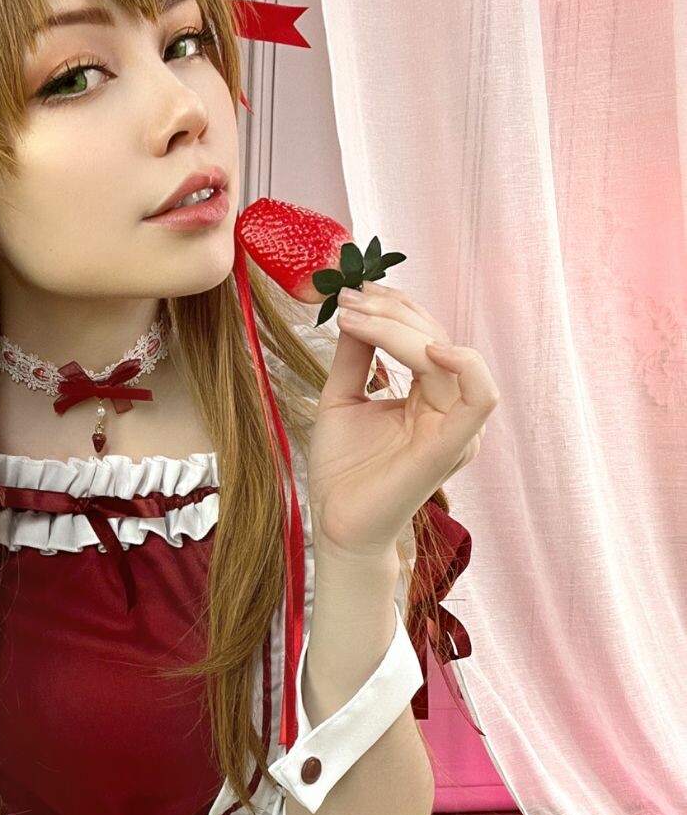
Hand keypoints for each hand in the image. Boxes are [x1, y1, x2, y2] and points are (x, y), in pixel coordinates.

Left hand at [307, 284, 499, 558]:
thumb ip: (356, 355)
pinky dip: (461, 364)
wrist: (335, 523)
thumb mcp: (342, 397)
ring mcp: (456, 427)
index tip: (349, 291)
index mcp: (433, 396)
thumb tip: (357, 306)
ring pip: (447, 355)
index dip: (391, 307)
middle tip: (348, 298)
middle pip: (435, 336)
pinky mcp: (451, 446)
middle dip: (391, 310)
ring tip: (357, 317)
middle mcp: (452, 408)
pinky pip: (478, 397)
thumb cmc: (343, 468)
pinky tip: (425, 347)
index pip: (425, 334)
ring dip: (401, 328)